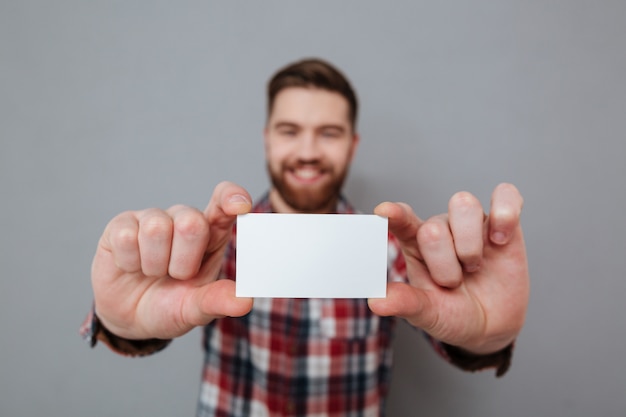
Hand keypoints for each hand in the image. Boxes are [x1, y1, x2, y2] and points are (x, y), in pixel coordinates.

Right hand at [91, 181, 253, 339]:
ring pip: (157, 228)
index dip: (232, 198)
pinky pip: (126, 237)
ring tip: (152, 273)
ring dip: (154, 264)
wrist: (129, 318)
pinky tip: (131, 267)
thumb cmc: (169, 306)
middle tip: (176, 277)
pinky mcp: (121, 224)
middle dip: (183, 262)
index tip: (241, 206)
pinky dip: (129, 262)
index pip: (225, 204)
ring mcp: (152, 219)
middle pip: (191, 222)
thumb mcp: (194, 310)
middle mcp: (184, 220)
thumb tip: (245, 302)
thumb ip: (217, 302)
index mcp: (212, 235)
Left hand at [369, 183, 528, 353]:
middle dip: (444, 264)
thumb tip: (376, 302)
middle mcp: (442, 227)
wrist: (490, 326)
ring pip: (464, 204)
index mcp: (416, 245)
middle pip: (434, 226)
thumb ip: (406, 304)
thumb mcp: (428, 314)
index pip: (402, 222)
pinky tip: (501, 241)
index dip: (395, 215)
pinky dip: (505, 214)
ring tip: (475, 266)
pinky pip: (506, 197)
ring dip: (469, 243)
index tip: (384, 210)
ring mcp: (472, 223)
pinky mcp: (505, 222)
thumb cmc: (452, 313)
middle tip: (453, 284)